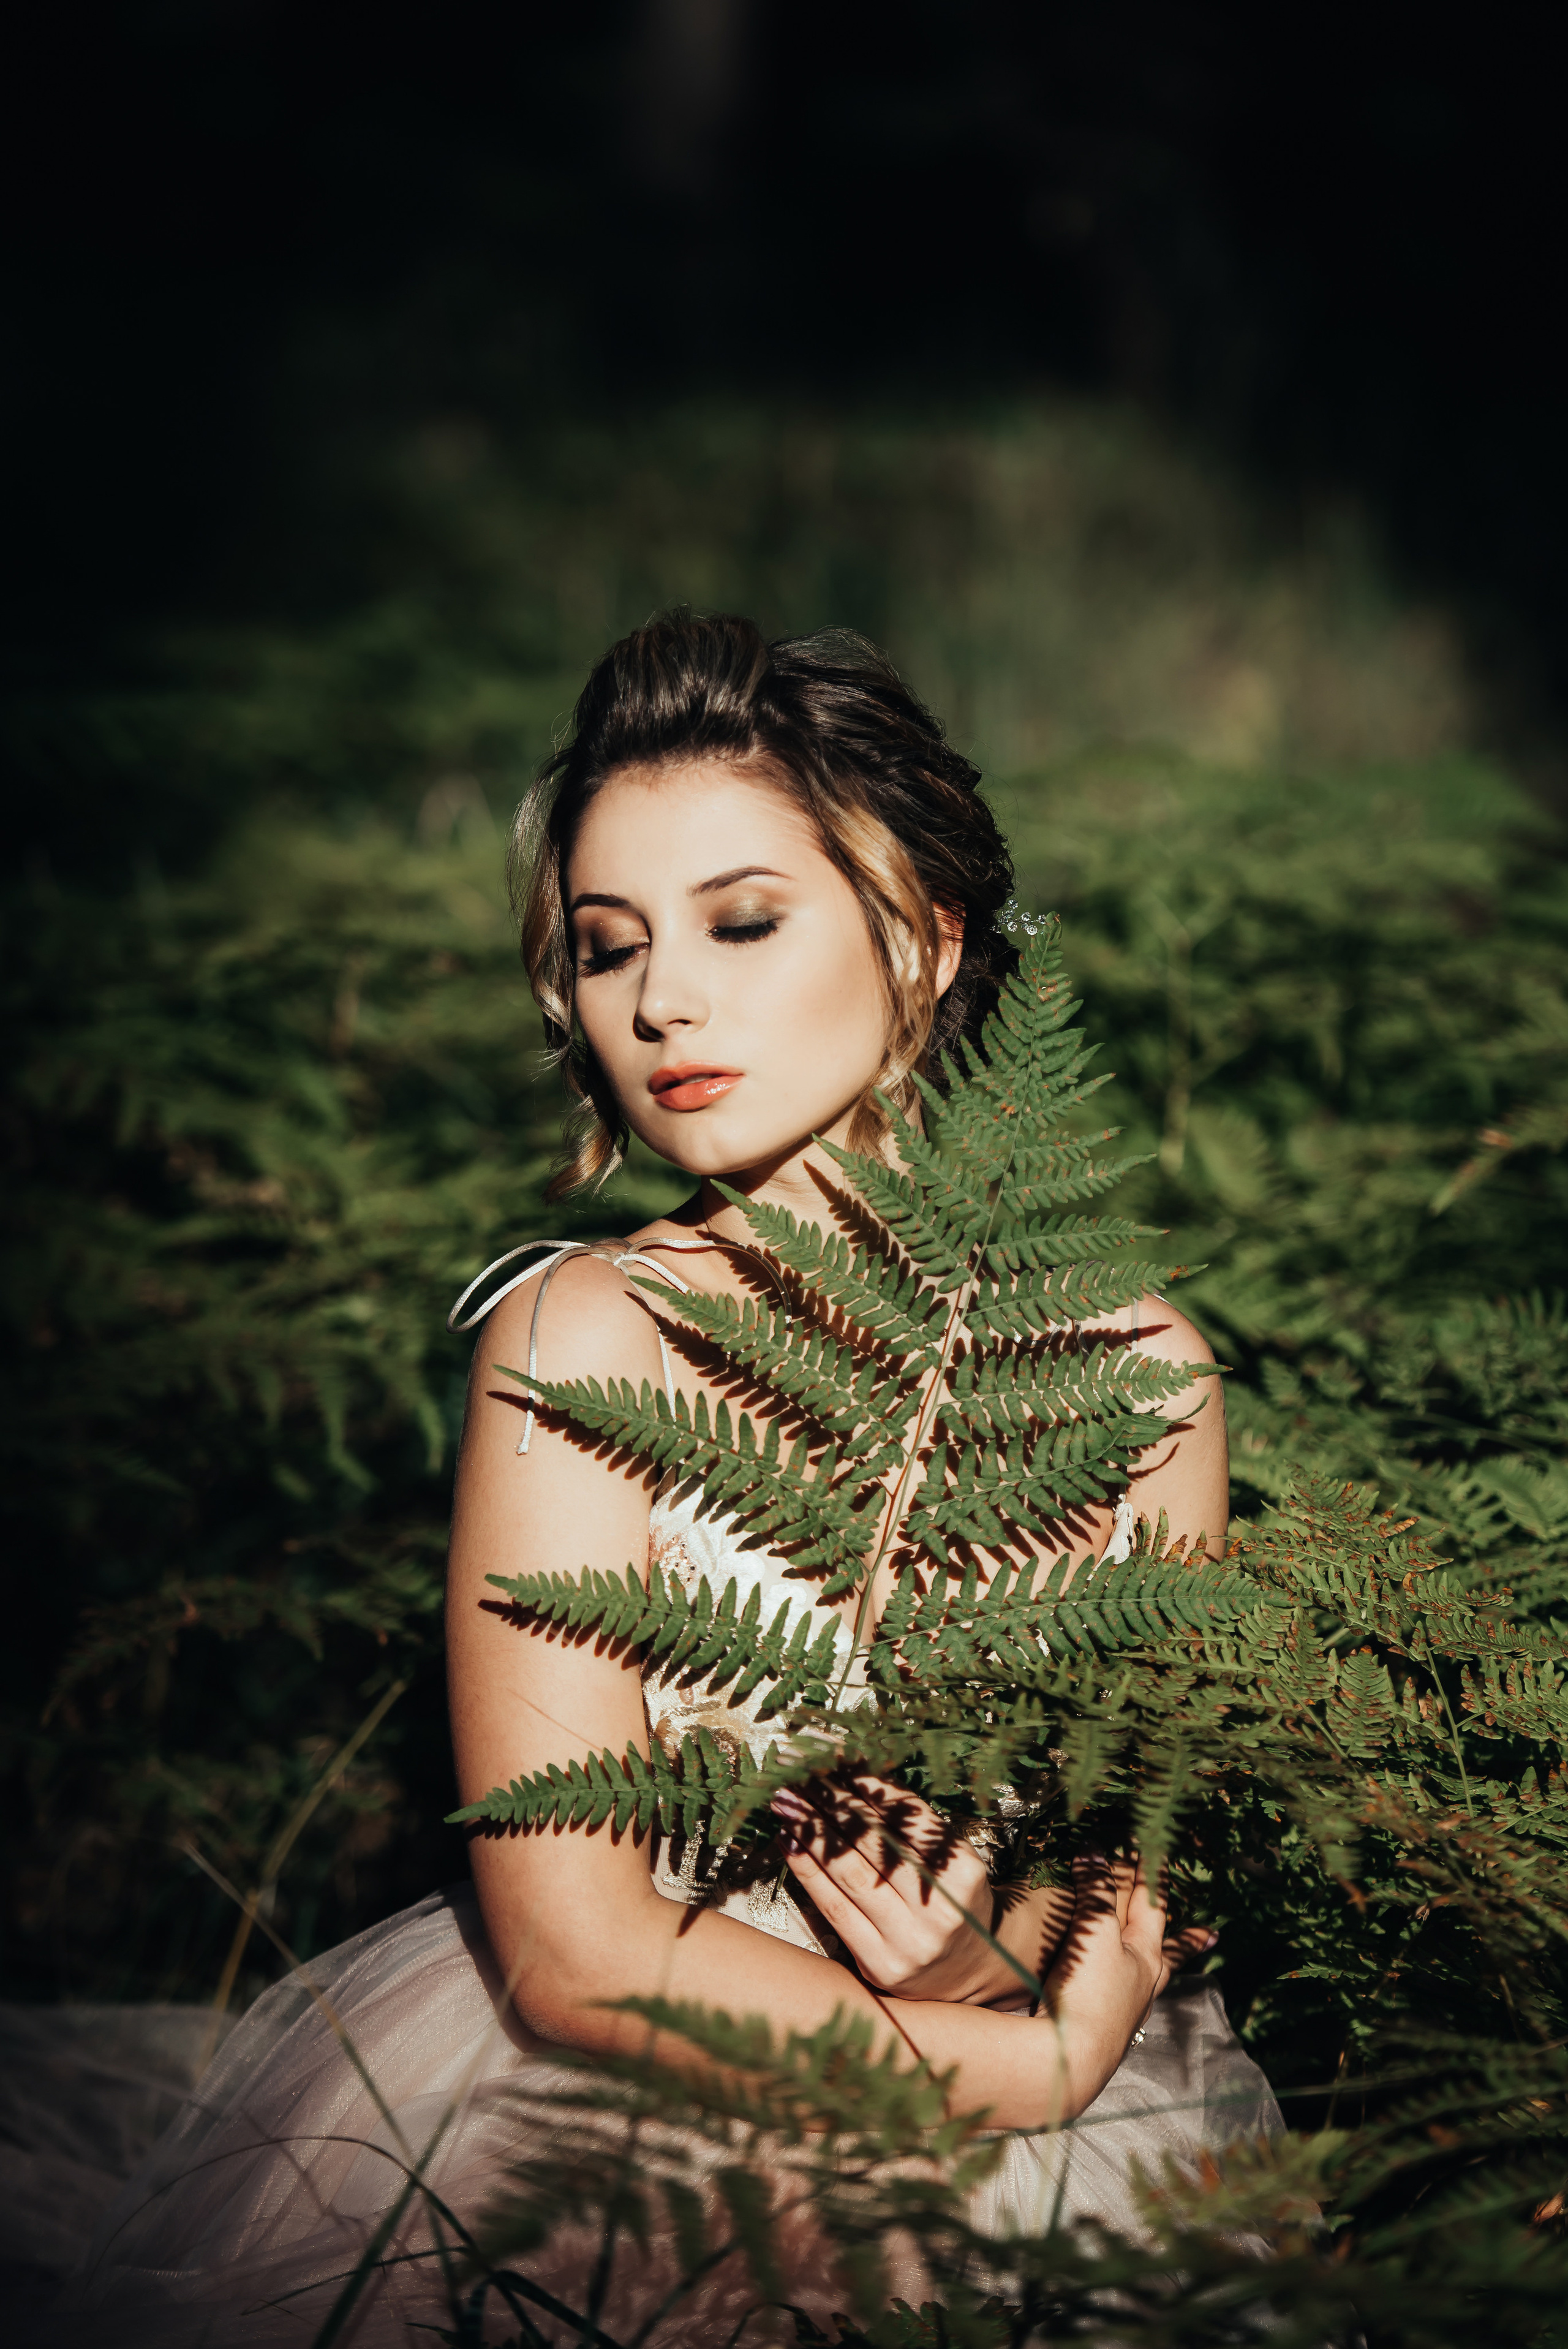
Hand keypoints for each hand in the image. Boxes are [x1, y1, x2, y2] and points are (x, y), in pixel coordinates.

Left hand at [771, 1776, 999, 2001]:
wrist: (970, 1970)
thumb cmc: (952, 1901)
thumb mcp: (948, 1858)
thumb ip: (911, 1824)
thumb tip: (856, 1778)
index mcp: (962, 1874)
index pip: (907, 1819)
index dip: (868, 1788)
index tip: (836, 1765)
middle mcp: (937, 1910)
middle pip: (873, 1845)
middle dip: (833, 1804)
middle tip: (802, 1776)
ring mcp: (907, 1941)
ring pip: (848, 1874)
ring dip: (812, 1833)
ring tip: (787, 1803)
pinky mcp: (878, 1964)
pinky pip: (833, 1909)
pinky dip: (807, 1872)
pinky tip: (790, 1843)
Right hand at [1036, 1851, 1214, 2118]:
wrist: (1070, 2057)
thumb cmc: (1089, 1992)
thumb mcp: (1093, 1932)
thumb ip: (1094, 1891)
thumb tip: (1094, 1851)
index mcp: (1145, 1956)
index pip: (1153, 1907)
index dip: (1153, 1878)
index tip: (1160, 1856)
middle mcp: (1143, 1984)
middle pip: (1168, 1951)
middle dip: (1185, 1938)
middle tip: (1211, 1933)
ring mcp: (1127, 2010)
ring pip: (1150, 1980)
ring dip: (1160, 1967)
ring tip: (1164, 1966)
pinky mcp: (1105, 2029)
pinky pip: (1125, 2001)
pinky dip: (1128, 1991)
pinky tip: (1122, 1999)